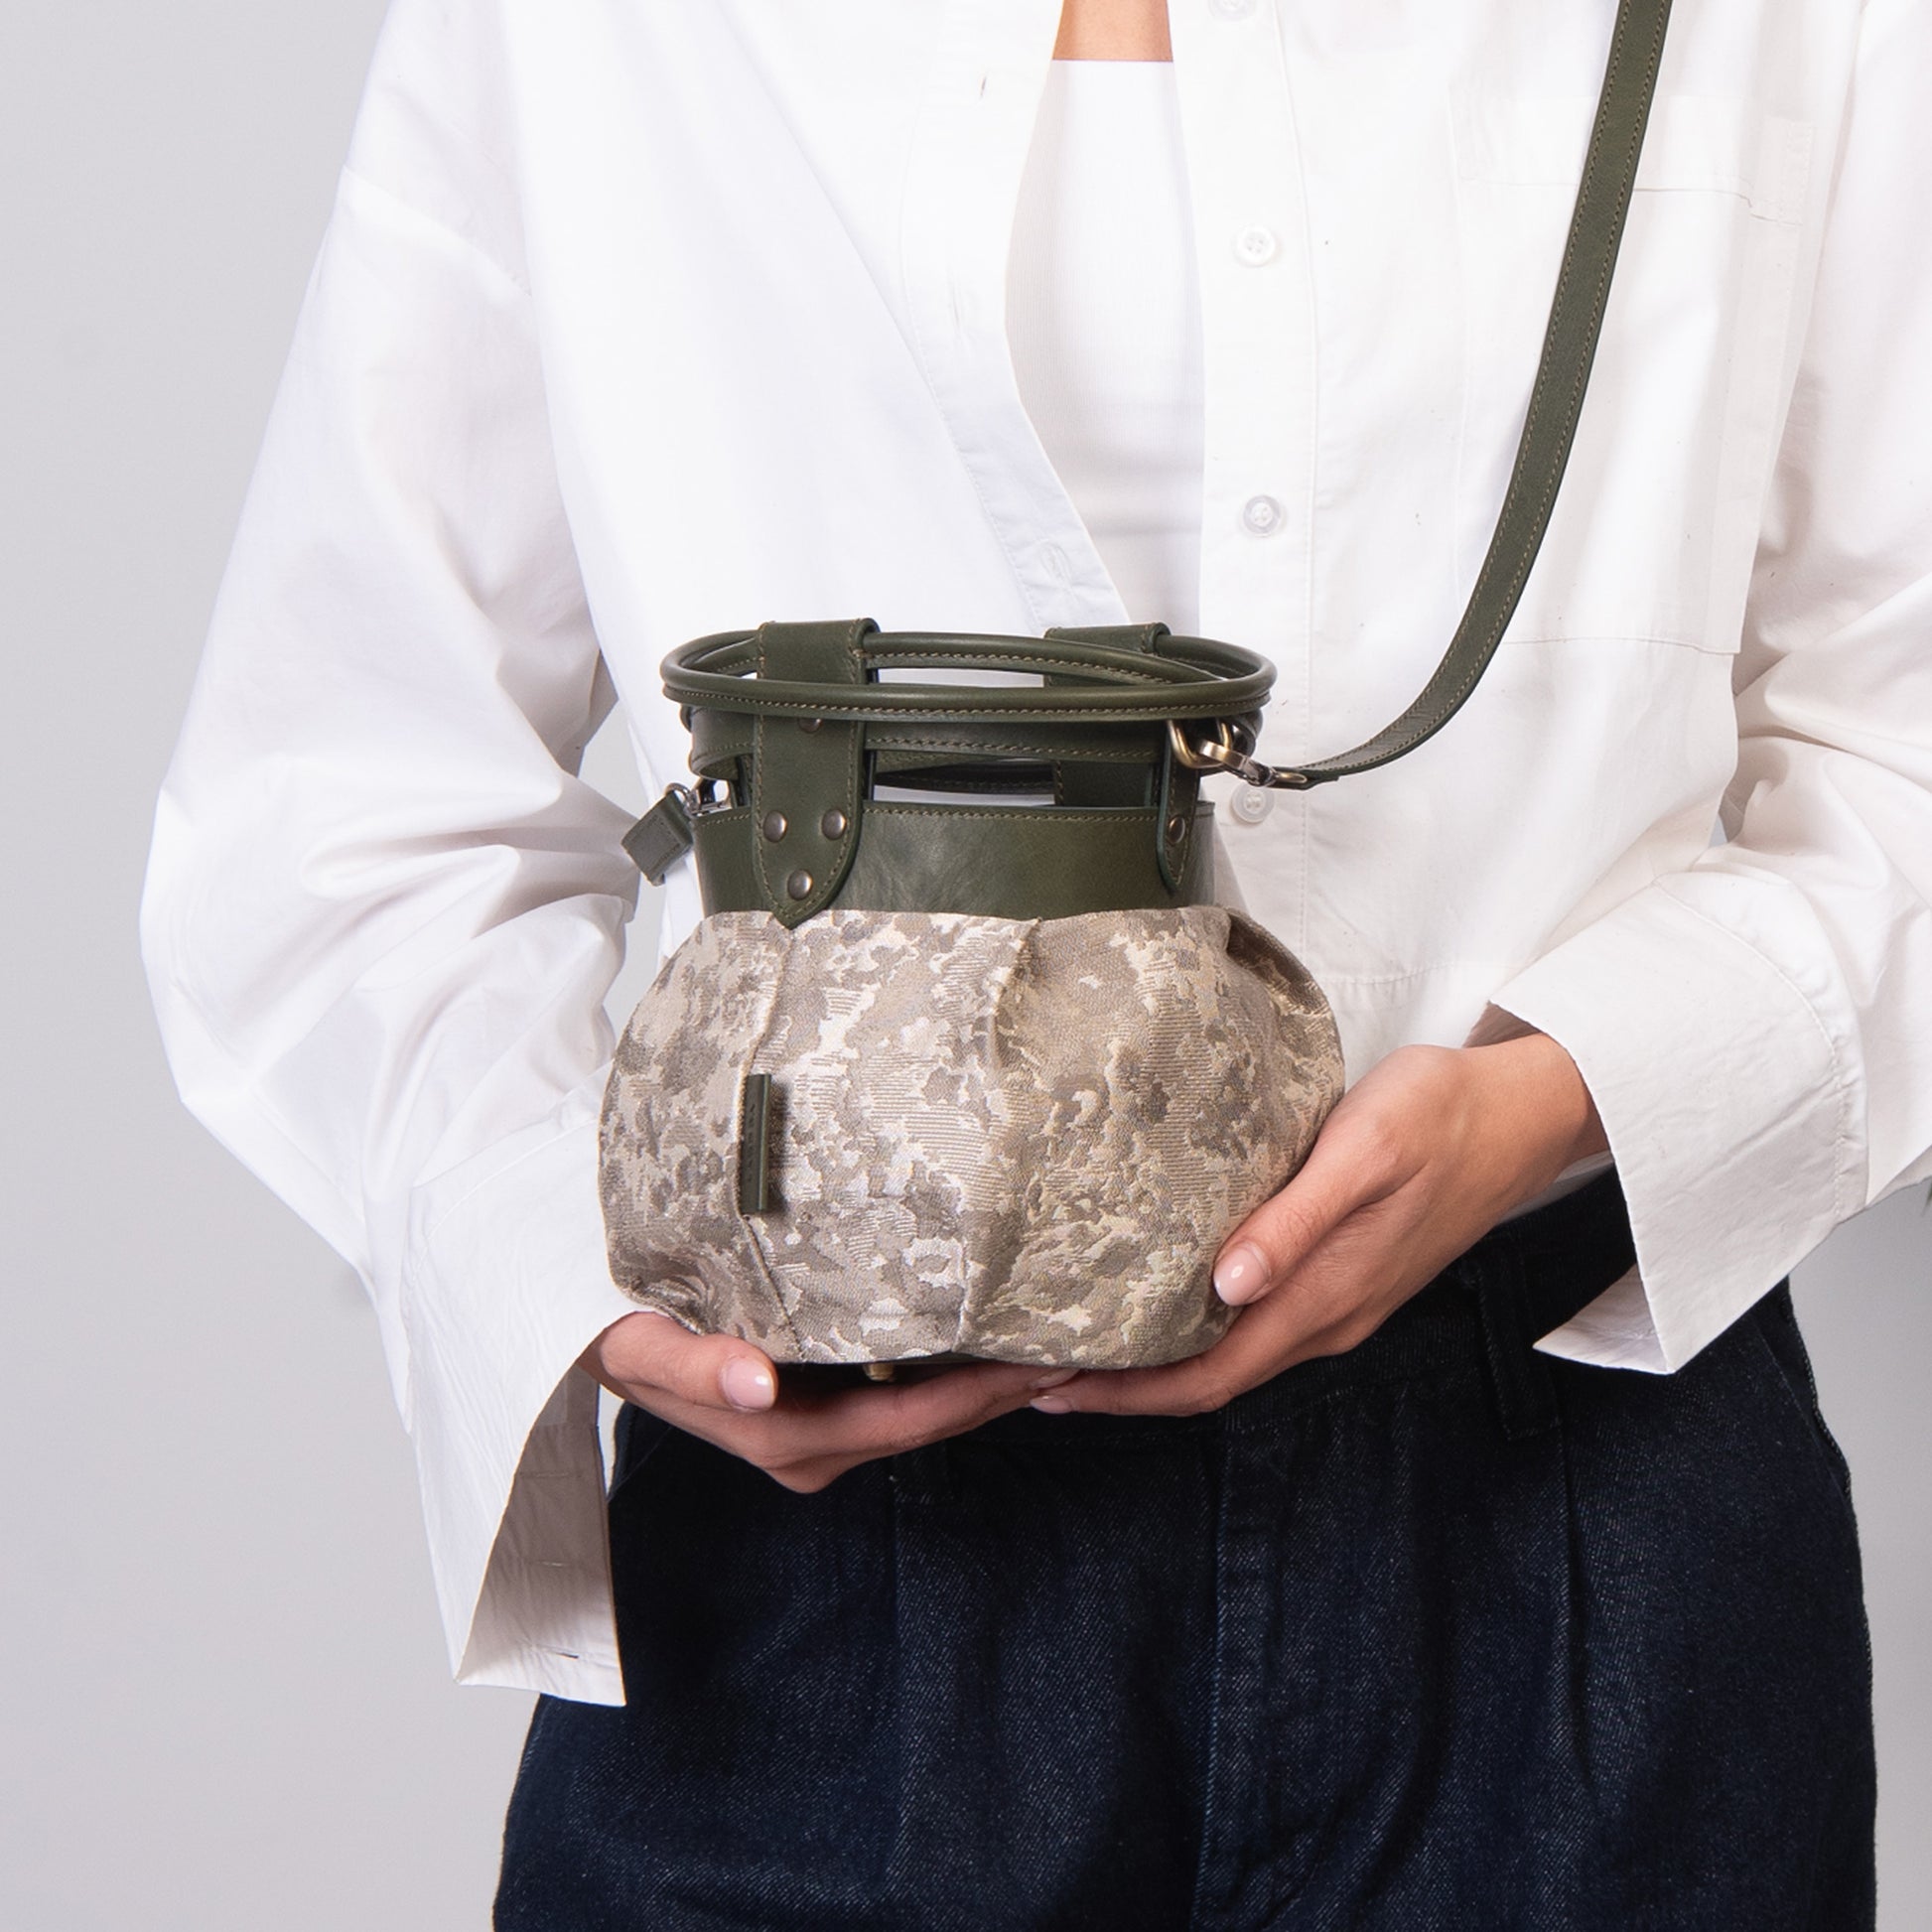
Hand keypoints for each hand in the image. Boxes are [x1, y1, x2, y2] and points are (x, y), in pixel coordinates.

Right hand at [577, 1312, 1076, 1492]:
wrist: (581, 1324)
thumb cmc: (611, 1324)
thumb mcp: (637, 1344)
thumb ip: (692, 1365)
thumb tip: (756, 1385)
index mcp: (781, 1437)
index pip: (906, 1423)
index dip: (978, 1398)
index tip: (1047, 1362)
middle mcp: (807, 1446)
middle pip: (929, 1424)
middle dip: (1004, 1392)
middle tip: (1083, 1340)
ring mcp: (815, 1431)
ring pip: (920, 1413)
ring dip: (986, 1384)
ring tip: (1054, 1334)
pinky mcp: (816, 1407)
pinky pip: (897, 1395)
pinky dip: (949, 1372)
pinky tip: (991, 1335)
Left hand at [1029, 1031, 1607, 1418]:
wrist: (1522, 1114)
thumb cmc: (1440, 1116)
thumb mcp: (1365, 1151)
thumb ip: (1297, 1221)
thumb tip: (1226, 1285)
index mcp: (1325, 1297)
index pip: (1208, 1376)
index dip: (1126, 1394)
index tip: (1048, 1389)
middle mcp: (1327, 1318)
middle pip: (1208, 1380)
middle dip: (1121, 1389)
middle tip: (1032, 1375)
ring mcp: (1338, 1305)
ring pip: (1230, 1358)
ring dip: (1154, 1365)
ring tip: (1076, 1342)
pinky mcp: (1343, 1279)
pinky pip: (1254, 1329)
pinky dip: (1193, 1333)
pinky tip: (1157, 1302)